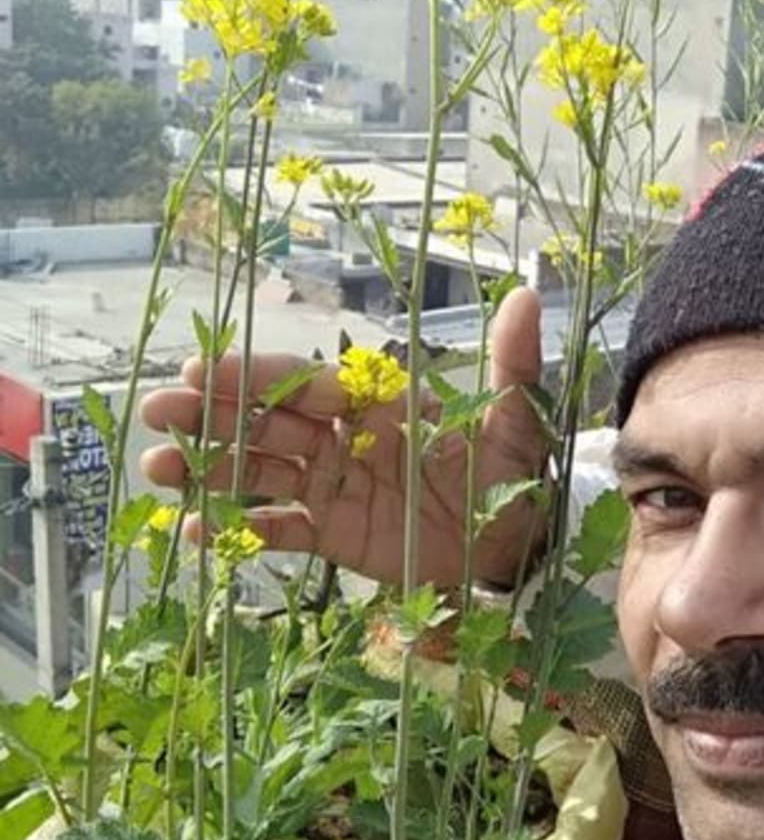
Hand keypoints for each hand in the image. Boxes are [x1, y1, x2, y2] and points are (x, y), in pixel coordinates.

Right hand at [138, 286, 546, 588]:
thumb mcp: (516, 419)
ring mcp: (334, 485)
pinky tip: (194, 535)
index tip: (203, 369)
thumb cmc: (512, 471)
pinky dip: (239, 530)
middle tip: (158, 410)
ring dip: (208, 468)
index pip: (308, 383)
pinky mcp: (333, 534)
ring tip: (158, 469)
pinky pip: (278, 529)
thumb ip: (512, 364)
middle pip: (268, 421)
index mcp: (379, 400)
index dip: (257, 377)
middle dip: (213, 413)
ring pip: (260, 470)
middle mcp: (346, 436)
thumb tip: (529, 296)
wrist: (517, 543)